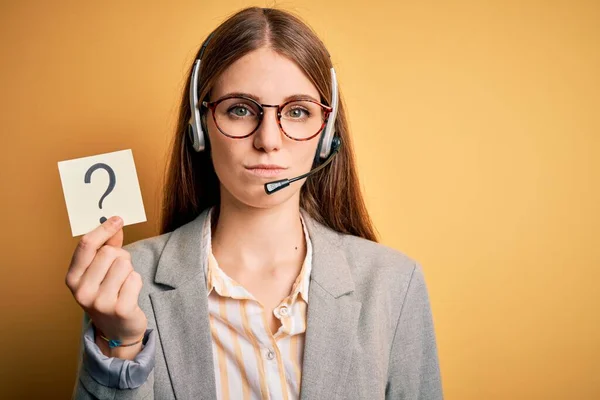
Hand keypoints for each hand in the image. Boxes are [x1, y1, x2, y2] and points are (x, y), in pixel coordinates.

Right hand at [66, 216, 146, 346]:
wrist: (116, 330)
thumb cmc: (108, 294)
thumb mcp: (100, 271)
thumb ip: (107, 247)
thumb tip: (115, 224)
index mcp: (72, 279)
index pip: (86, 245)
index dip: (104, 229)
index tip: (118, 219)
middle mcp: (82, 291)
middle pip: (109, 253)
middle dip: (120, 256)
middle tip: (120, 270)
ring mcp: (100, 302)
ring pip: (124, 264)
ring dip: (129, 270)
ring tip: (123, 283)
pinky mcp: (120, 309)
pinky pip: (135, 278)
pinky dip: (136, 282)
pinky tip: (130, 294)